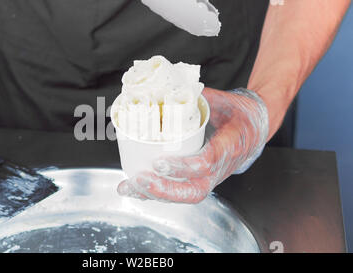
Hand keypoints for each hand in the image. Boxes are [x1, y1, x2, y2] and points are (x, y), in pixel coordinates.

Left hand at [117, 87, 268, 202]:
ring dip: (153, 194)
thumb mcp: (225, 101)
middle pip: (192, 191)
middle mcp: (219, 169)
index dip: (182, 167)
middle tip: (138, 179)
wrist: (254, 130)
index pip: (206, 163)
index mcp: (229, 147)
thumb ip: (200, 96)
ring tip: (128, 187)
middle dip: (163, 189)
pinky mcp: (200, 180)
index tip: (159, 163)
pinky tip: (134, 189)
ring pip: (183, 196)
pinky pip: (178, 192)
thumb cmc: (239, 115)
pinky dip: (154, 193)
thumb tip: (172, 86)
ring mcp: (210, 178)